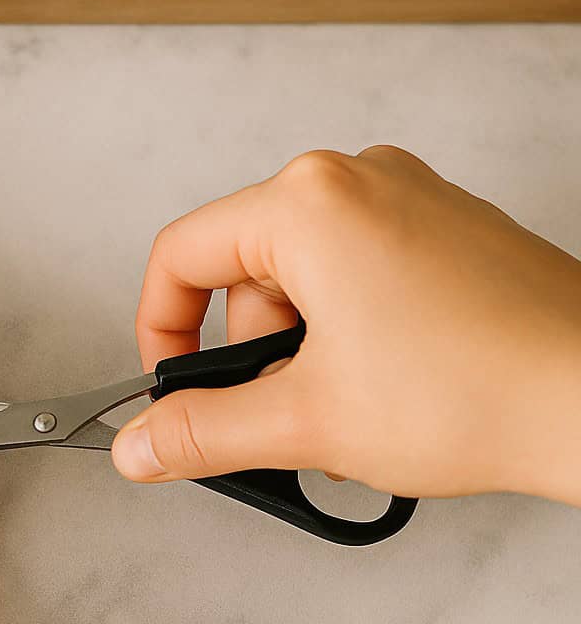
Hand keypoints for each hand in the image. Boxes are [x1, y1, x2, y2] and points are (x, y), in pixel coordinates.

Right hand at [111, 145, 580, 504]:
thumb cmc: (482, 392)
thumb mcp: (306, 422)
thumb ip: (203, 432)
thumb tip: (141, 444)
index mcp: (309, 203)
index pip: (181, 255)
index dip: (161, 333)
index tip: (172, 390)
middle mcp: (359, 179)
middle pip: (246, 270)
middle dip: (255, 354)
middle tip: (289, 414)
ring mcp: (412, 199)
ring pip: (306, 278)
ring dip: (307, 351)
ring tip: (355, 409)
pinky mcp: (451, 230)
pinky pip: (362, 274)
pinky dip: (354, 334)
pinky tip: (394, 389)